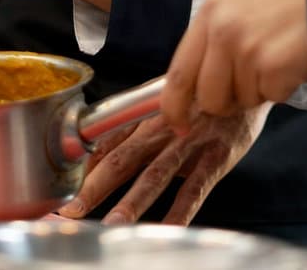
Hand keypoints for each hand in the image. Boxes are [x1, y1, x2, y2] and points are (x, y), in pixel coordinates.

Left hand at [61, 104, 270, 224]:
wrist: (245, 77)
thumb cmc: (198, 95)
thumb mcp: (161, 103)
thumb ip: (130, 131)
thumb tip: (93, 160)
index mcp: (144, 112)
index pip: (105, 140)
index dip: (82, 166)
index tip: (61, 188)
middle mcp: (163, 125)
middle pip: (123, 158)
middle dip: (95, 186)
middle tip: (72, 210)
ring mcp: (190, 140)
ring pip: (156, 173)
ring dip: (133, 201)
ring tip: (113, 224)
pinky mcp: (218, 155)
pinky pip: (196, 187)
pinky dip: (182, 211)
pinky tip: (168, 229)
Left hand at [162, 0, 306, 130]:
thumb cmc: (287, 0)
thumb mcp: (238, 6)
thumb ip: (214, 40)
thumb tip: (197, 88)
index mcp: (209, 14)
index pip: (178, 72)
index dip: (174, 105)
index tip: (179, 124)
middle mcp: (222, 31)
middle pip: (207, 97)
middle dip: (227, 101)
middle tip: (251, 82)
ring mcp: (246, 49)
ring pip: (240, 101)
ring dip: (259, 90)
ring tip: (276, 59)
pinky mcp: (272, 66)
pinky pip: (269, 98)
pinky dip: (282, 88)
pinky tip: (292, 62)